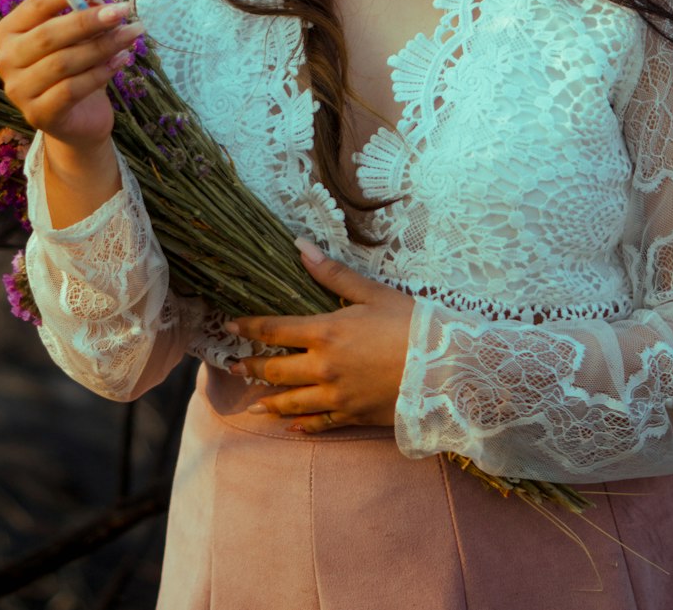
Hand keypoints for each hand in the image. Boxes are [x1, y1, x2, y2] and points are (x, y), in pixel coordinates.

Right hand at [0, 0, 141, 149]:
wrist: (78, 119)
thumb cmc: (75, 69)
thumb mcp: (79, 38)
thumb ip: (83, 17)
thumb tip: (101, 0)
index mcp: (10, 31)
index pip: (37, 4)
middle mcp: (6, 59)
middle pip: (48, 34)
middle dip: (90, 20)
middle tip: (123, 10)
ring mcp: (18, 90)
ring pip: (63, 62)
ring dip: (103, 45)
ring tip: (132, 33)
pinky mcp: (37, 114)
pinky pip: (71, 89)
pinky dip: (100, 73)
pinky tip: (121, 60)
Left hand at [224, 240, 414, 433]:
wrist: (443, 369)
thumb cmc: (409, 324)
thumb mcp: (371, 292)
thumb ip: (332, 273)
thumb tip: (300, 246)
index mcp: (325, 332)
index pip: (274, 329)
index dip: (248, 327)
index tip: (229, 325)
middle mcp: (323, 368)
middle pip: (276, 370)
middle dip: (252, 367)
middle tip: (234, 366)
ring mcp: (336, 396)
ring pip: (292, 402)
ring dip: (269, 402)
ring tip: (253, 404)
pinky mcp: (353, 415)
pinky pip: (319, 424)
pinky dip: (302, 426)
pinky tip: (291, 427)